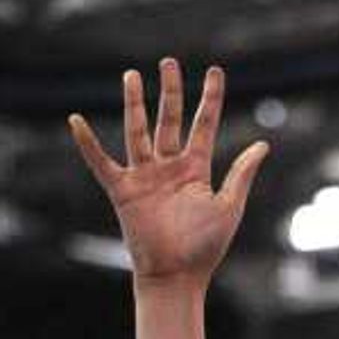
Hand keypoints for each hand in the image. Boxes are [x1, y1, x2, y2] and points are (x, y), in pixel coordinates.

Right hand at [69, 59, 267, 288]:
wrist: (177, 277)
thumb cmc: (205, 248)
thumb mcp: (229, 206)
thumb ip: (241, 173)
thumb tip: (263, 144)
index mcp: (196, 169)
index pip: (204, 124)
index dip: (210, 98)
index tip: (216, 71)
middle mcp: (169, 168)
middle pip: (169, 119)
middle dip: (170, 91)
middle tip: (169, 62)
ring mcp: (145, 177)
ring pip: (138, 131)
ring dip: (135, 104)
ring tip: (131, 76)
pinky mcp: (123, 191)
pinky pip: (102, 163)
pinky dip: (88, 144)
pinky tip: (75, 121)